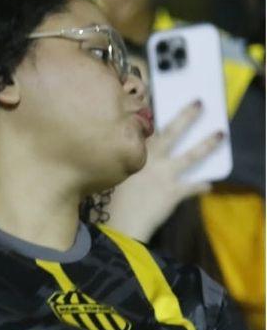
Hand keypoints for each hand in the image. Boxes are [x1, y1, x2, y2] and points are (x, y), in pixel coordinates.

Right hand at [106, 102, 223, 239]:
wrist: (120, 226)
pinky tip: (208, 184)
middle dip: (186, 117)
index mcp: (132, 154)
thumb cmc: (110, 202)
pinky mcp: (173, 192)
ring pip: (191, 156)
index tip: (164, 105)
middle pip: (172, 133)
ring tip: (220, 135)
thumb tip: (139, 160)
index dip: (157, 116)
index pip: (148, 130)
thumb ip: (126, 164)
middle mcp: (150, 160)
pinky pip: (192, 186)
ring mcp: (164, 175)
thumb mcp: (113, 176)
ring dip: (207, 145)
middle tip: (199, 104)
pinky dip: (201, 186)